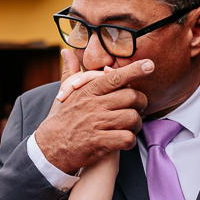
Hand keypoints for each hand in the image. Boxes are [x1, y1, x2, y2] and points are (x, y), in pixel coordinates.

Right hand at [34, 50, 151, 174]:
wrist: (49, 148)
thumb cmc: (60, 119)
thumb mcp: (64, 94)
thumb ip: (70, 72)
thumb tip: (66, 51)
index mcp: (88, 91)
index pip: (115, 77)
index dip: (134, 70)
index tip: (150, 65)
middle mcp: (94, 105)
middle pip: (131, 97)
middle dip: (141, 103)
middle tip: (139, 108)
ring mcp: (97, 124)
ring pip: (132, 118)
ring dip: (137, 124)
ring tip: (132, 126)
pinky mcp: (100, 143)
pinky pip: (126, 138)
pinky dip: (130, 140)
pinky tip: (125, 141)